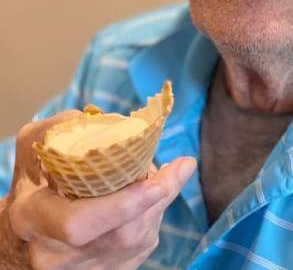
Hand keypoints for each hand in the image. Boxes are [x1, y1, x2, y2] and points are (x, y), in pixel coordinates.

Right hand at [2, 112, 195, 269]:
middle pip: (122, 233)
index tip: (156, 183)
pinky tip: (148, 197)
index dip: (123, 204)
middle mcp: (55, 255)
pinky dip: (153, 215)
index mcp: (33, 218)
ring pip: (139, 239)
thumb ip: (64, 127)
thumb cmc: (35, 180)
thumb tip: (115, 123)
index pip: (78, 222)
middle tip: (177, 168)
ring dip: (158, 203)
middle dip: (155, 198)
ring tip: (159, 176)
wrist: (27, 233)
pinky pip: (143, 246)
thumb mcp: (35, 146)